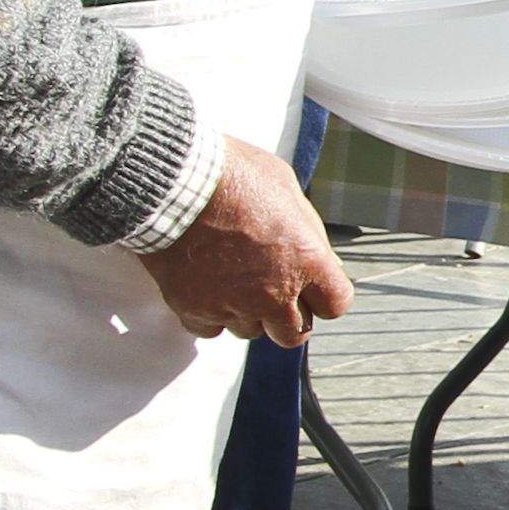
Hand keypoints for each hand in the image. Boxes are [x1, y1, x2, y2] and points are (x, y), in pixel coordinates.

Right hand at [140, 136, 350, 342]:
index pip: (335, 304)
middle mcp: (273, 293)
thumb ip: (308, 231)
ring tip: (232, 278)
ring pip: (250, 331)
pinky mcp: (195, 310)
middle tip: (273, 291)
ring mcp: (232, 305)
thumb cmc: (231, 176)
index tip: (312, 288)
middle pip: (294, 333)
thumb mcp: (286, 188)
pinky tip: (206, 287)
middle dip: (287, 315)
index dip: (324, 296)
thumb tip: (323, 256)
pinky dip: (210, 314)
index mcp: (306, 261)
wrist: (173, 182)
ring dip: (247, 312)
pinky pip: (211, 329)